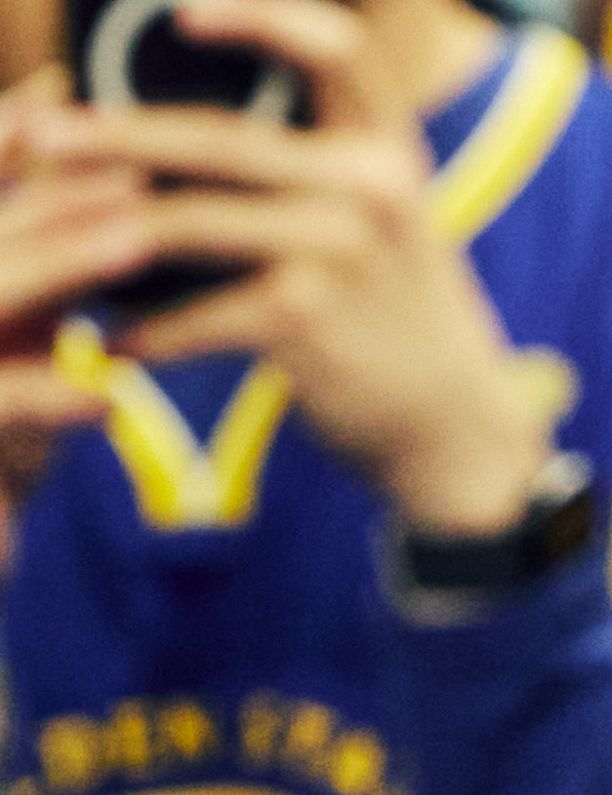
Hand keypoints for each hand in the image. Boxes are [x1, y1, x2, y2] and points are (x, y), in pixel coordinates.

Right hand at [0, 66, 142, 538]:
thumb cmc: (11, 435)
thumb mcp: (29, 345)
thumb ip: (58, 280)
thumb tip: (128, 204)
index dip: (18, 137)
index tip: (73, 83)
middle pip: (0, 233)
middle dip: (62, 191)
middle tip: (138, 157)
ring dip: (61, 263)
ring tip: (135, 238)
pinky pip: (0, 410)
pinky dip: (47, 402)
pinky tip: (106, 397)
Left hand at [55, 0, 565, 527]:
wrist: (456, 426)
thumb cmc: (400, 313)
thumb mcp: (389, 212)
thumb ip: (327, 155)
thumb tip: (206, 124)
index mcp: (385, 146)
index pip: (333, 47)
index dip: (262, 15)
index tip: (183, 13)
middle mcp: (369, 186)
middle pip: (218, 139)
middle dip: (118, 134)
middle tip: (45, 133)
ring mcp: (339, 252)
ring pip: (194, 221)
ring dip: (108, 230)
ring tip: (56, 237)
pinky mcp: (310, 321)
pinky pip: (204, 313)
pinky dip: (154, 331)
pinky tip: (120, 341)